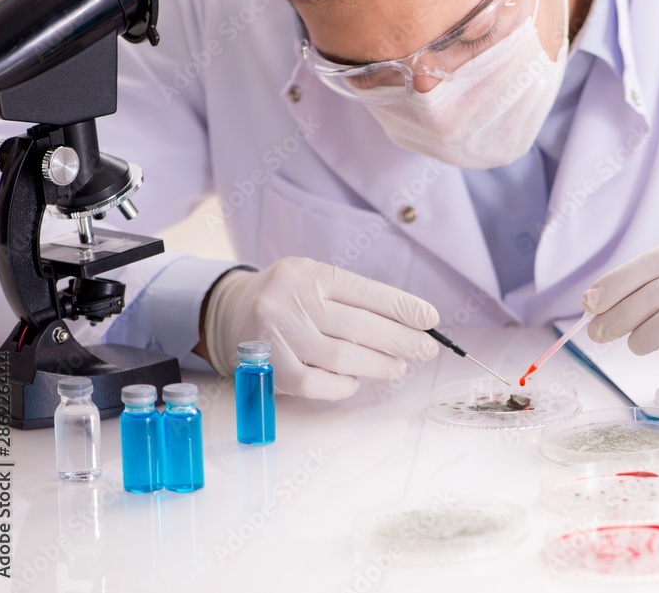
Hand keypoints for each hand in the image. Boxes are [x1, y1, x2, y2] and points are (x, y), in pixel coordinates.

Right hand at [201, 258, 439, 398]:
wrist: (227, 311)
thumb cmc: (288, 296)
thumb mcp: (315, 279)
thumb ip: (354, 297)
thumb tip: (408, 324)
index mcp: (310, 274)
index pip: (367, 292)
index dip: (404, 308)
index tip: (431, 320)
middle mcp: (292, 301)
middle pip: (360, 327)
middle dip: (401, 341)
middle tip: (424, 350)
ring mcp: (279, 336)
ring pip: (343, 358)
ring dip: (378, 365)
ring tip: (397, 366)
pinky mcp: (269, 369)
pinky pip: (317, 384)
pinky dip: (343, 385)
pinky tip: (356, 380)